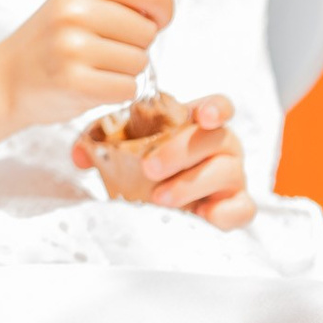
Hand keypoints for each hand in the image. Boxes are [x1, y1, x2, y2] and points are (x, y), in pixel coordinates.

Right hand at [0, 0, 177, 130]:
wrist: (6, 79)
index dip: (162, 8)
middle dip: (136, 44)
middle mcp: (75, 10)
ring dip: (125, 70)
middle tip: (103, 47)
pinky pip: (128, 88)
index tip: (147, 18)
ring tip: (94, 66)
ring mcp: (72, 46)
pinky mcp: (73, 81)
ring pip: (140, 62)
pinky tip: (92, 83)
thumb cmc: (51, 39)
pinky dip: (116, 92)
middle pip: (148, 31)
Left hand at [74, 94, 253, 226]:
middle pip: (217, 138)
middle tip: (149, 168)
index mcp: (196, 124)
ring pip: (228, 172)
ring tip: (159, 197)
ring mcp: (232, 175)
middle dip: (181, 151)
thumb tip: (78, 156)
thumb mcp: (121, 148)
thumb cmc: (145, 164)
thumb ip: (99, 143)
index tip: (201, 116)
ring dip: (191, 184)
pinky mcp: (236, 205)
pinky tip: (202, 216)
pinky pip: (243, 208)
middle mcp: (221, 145)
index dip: (215, 108)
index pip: (219, 106)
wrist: (158, 201)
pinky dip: (225, 212)